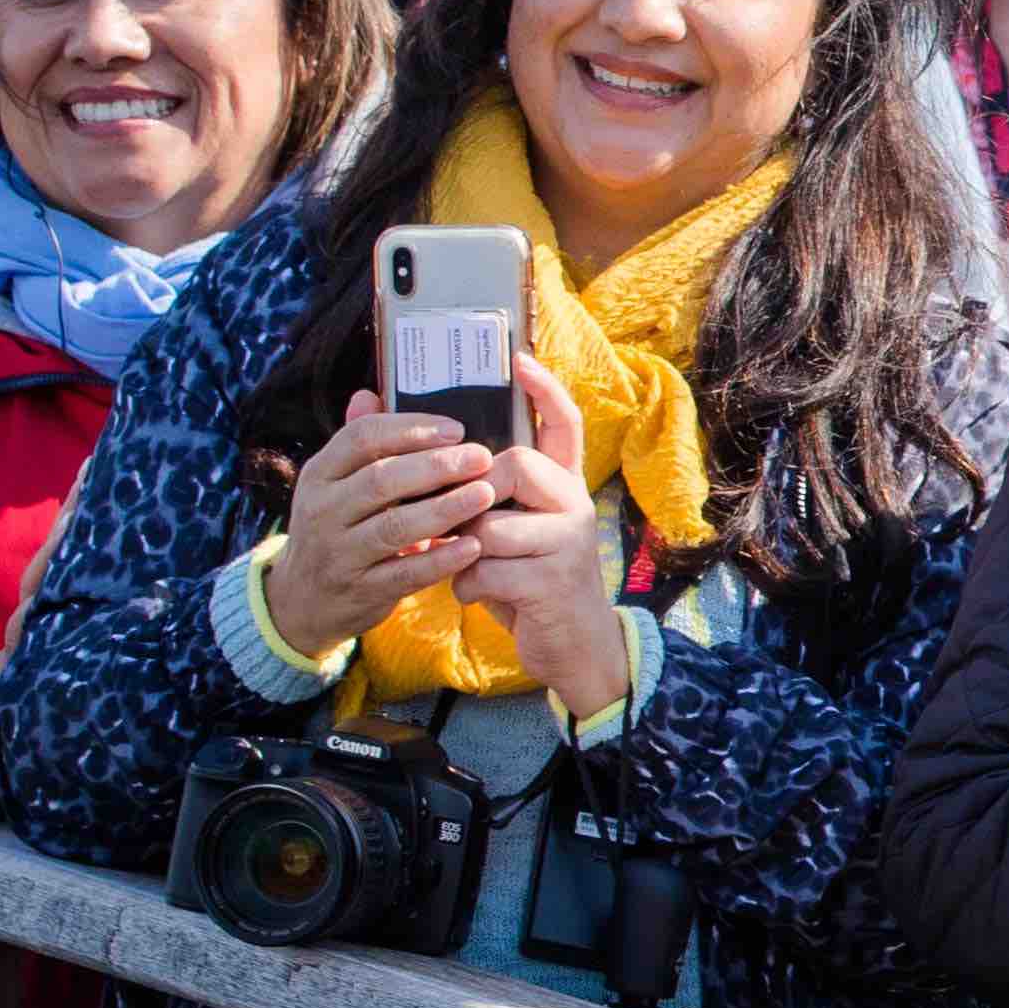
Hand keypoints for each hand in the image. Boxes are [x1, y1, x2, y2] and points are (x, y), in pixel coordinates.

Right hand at [262, 394, 495, 663]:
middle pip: (381, 480)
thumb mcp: (334, 483)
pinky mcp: (360, 591)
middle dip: (436, 466)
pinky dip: (441, 559)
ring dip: (445, 509)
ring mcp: (339, 553)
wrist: (302, 599)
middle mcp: (322, 511)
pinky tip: (474, 546)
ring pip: (395, 526)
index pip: (362, 439)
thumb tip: (370, 392)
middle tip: (482, 457)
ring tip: (486, 494)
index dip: (411, 429)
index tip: (457, 429)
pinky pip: (406, 574)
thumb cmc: (336, 526)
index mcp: (319, 474)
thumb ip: (358, 441)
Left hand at [458, 352, 636, 717]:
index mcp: (564, 487)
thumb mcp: (514, 533)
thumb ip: (487, 499)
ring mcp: (568, 542)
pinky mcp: (554, 581)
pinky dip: (467, 587)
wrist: (574, 649)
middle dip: (474, 493)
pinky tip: (477, 596)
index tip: (518, 358)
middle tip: (468, 522)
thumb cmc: (531, 582)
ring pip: (491, 524)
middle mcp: (574, 505)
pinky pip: (485, 569)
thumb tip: (433, 461)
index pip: (564, 424)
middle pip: (515, 465)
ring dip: (464, 551)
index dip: (544, 389)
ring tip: (471, 567)